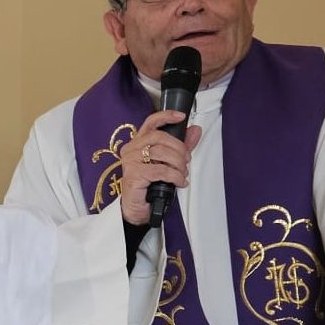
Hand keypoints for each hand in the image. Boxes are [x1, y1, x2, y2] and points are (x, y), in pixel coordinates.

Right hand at [117, 110, 203, 225]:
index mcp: (137, 143)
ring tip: (182, 174)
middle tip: (186, 160)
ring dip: (178, 164)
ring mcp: (130, 162)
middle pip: (159, 137)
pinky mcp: (133, 175)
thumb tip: (194, 130)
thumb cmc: (149, 185)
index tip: (181, 116)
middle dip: (179, 148)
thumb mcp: (168, 163)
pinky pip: (160, 170)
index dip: (166, 116)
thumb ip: (180, 146)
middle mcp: (131, 149)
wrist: (137, 208)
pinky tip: (179, 181)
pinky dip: (175, 175)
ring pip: (161, 153)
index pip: (150, 123)